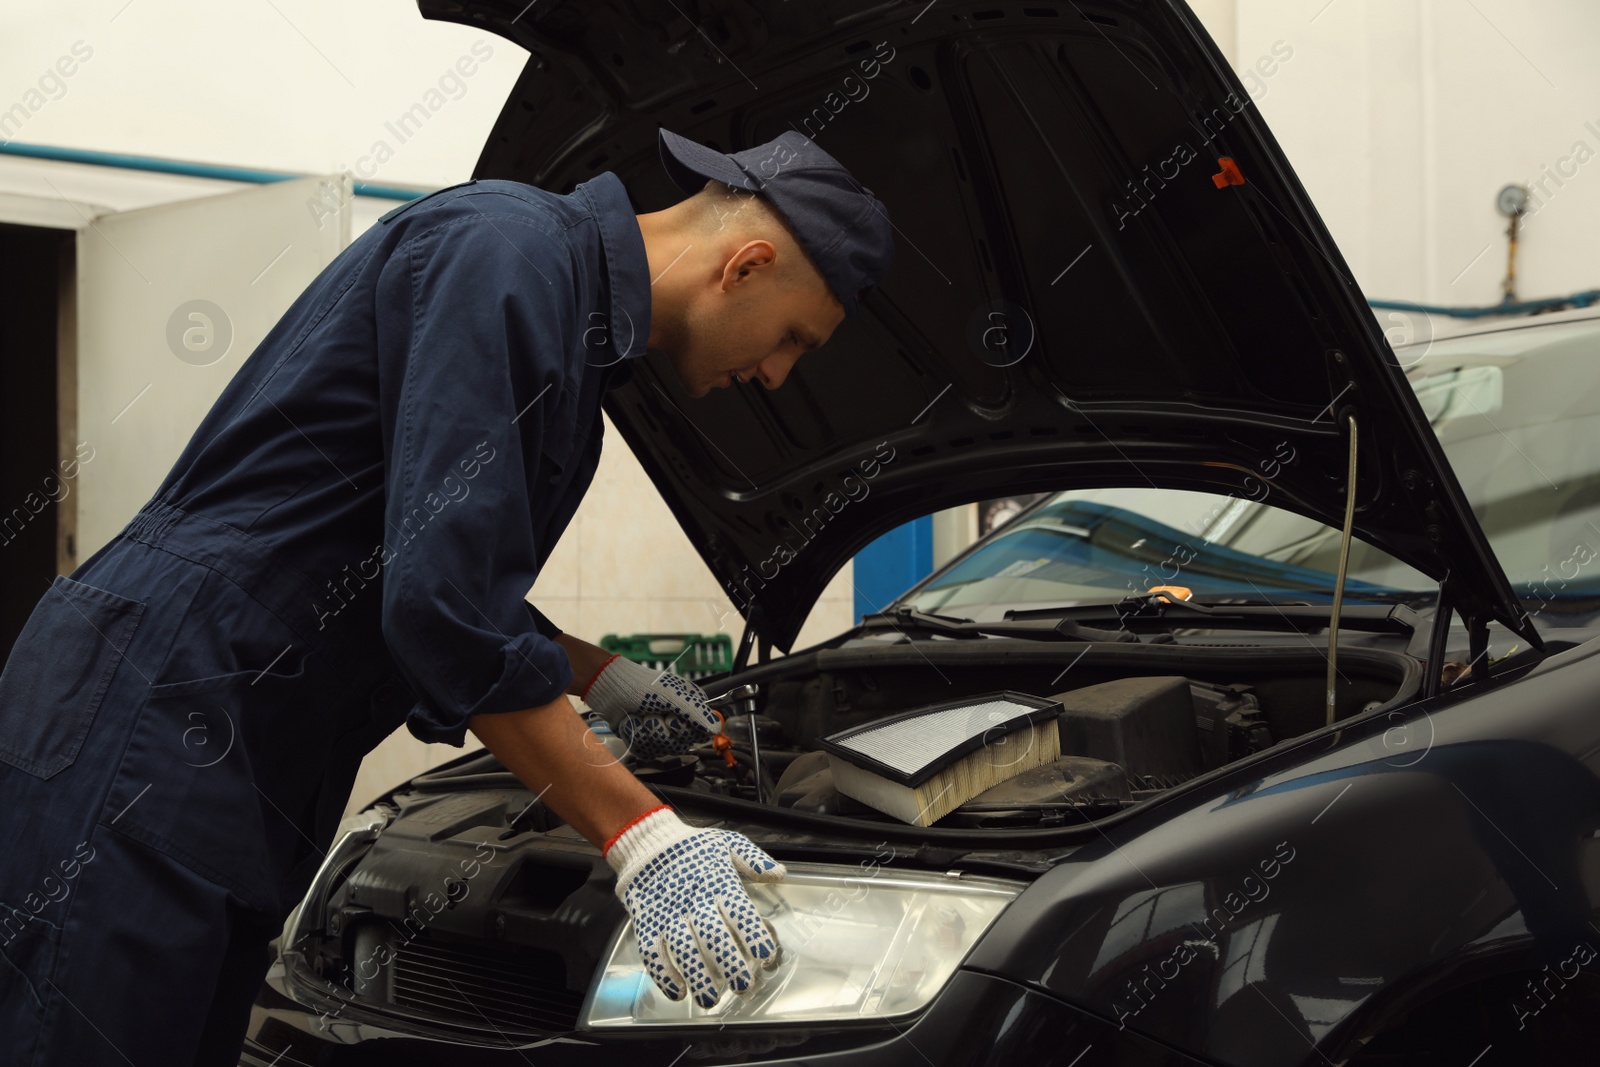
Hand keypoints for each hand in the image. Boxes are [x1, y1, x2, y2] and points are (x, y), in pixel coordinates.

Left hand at [580, 654, 719, 759]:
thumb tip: (716, 728)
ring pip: (662, 749)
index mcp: (690, 707)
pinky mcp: (646, 741)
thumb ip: (696, 712)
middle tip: (652, 713)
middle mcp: (678, 720)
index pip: (701, 732)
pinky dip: (635, 736)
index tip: (672, 716)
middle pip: (680, 744)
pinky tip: (632, 722)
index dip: (684, 728)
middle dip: (661, 729)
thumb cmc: (640, 685)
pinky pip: (646, 751)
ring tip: (639, 715)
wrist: (610, 689)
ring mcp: (661, 732)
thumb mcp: (671, 695)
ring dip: (646, 731)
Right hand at [604, 805, 784, 1006]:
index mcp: (717, 882)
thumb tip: (779, 873)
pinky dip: (663, 974)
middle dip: (728, 963)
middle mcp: (693, 901)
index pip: (738, 910)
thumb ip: (753, 860)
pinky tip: (677, 992)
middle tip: (743, 985)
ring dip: (696, 975)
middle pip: (712, 935)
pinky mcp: (648, 924)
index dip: (752, 933)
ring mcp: (668, 914)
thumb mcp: (726, 844)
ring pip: (682, 948)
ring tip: (710, 999)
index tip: (766, 954)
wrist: (648, 843)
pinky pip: (652, 952)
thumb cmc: (692, 848)